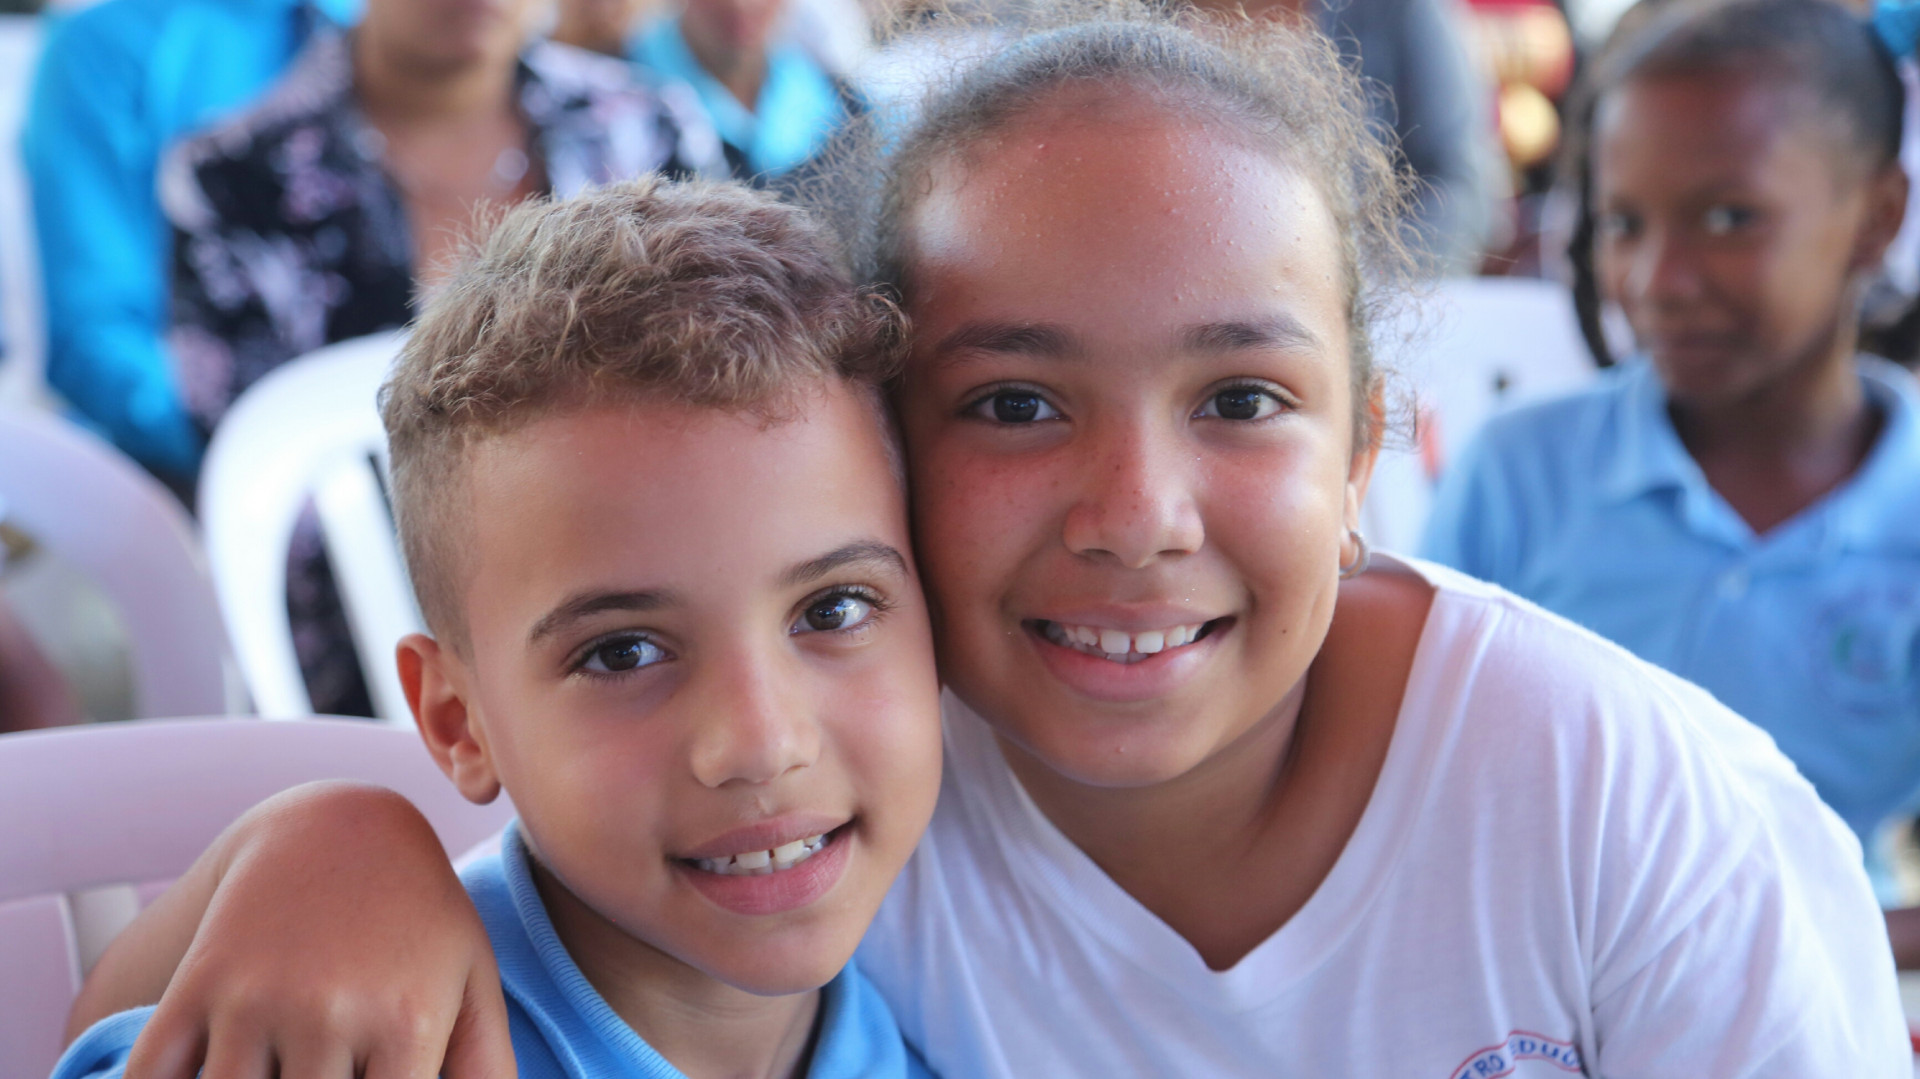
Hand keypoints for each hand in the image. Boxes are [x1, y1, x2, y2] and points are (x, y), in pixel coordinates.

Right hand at [73, 781, 515, 1077]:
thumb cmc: (420, 921)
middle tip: (325, 1078)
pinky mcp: (198, 987)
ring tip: (282, 1074)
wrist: (336, 831)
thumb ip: (486, 1069)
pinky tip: (214, 1077)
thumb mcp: (472, 982)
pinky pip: (153, 1078)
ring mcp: (255, 999)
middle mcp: (328, 1012)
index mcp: (406, 1022)